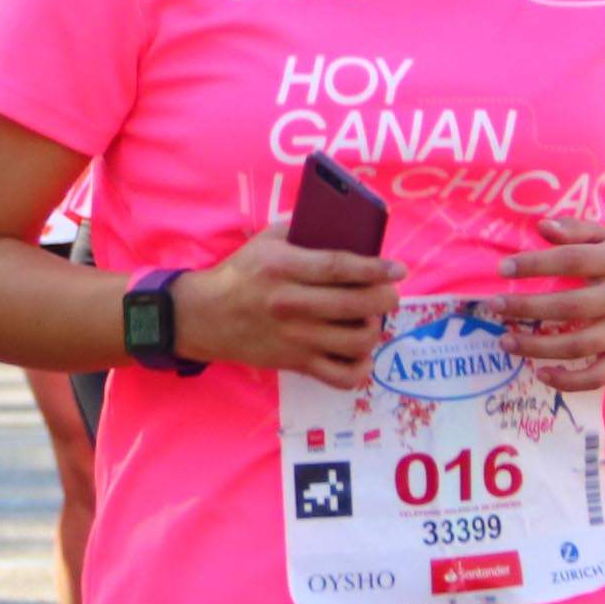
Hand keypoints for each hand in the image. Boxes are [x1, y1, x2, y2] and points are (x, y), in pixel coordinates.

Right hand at [172, 227, 400, 391]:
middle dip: (384, 300)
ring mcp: (294, 338)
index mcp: (283, 267)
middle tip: (388, 295)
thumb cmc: (241, 273)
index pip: (339, 267)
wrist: (206, 317)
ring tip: (369, 320)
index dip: (375, 269)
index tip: (398, 270)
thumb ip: (303, 231)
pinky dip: (360, 369)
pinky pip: (340, 376)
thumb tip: (348, 227)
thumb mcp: (266, 241)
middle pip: (355, 305)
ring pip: (355, 342)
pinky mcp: (294, 363)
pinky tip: (360, 355)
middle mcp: (290, 304)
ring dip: (374, 330)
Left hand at [494, 214, 604, 391]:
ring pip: (578, 346)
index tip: (503, 268)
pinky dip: (567, 381)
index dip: (536, 264)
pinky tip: (539, 373)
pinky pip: (596, 377)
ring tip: (504, 341)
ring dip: (537, 346)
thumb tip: (542, 227)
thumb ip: (576, 231)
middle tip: (494, 306)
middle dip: (527, 307)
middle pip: (571, 306)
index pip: (572, 261)